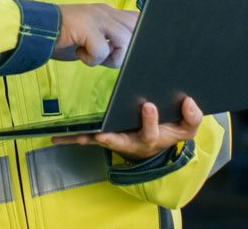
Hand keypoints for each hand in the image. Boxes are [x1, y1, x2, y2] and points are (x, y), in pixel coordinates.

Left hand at [51, 97, 202, 159]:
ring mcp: (116, 141)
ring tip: (74, 136)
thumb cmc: (168, 132)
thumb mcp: (186, 128)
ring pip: (100, 142)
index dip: (150, 120)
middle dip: (113, 138)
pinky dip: (71, 137)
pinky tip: (55, 136)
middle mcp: (132, 142)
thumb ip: (192, 117)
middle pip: (122, 141)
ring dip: (87, 139)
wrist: (155, 145)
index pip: (152, 130)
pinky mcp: (104, 138)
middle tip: (104, 134)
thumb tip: (190, 102)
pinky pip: (87, 138)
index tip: (148, 105)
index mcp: (152, 137)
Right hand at [53, 4, 139, 66]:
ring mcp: (96, 17)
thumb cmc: (62, 37)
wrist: (34, 29)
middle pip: (137, 28)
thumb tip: (129, 52)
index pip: (138, 17)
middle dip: (128, 49)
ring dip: (111, 57)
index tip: (125, 50)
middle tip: (108, 56)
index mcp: (107, 11)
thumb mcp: (91, 34)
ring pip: (125, 40)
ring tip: (93, 56)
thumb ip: (109, 38)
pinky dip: (92, 60)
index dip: (139, 35)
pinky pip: (102, 50)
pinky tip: (79, 53)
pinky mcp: (86, 27)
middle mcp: (105, 11)